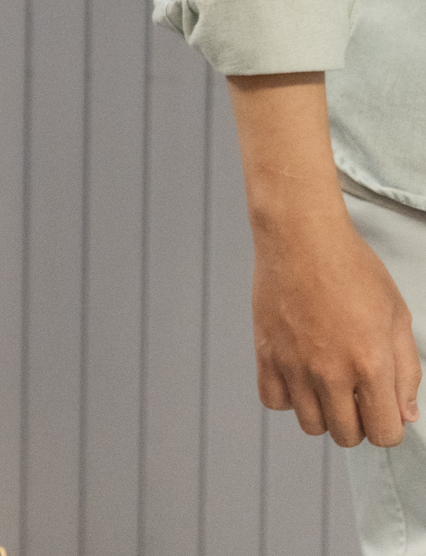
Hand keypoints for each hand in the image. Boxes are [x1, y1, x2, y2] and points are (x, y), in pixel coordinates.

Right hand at [228, 71, 422, 446]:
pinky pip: (274, 401)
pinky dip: (288, 398)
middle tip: (357, 395)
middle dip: (358, 423)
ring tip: (328, 385)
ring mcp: (294, 364)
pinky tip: (299, 376)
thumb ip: (406, 371)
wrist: (301, 237)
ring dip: (324, 413)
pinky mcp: (265, 353)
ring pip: (310, 424)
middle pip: (347, 435)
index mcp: (371, 364)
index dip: (389, 426)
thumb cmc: (353, 268)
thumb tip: (405, 413)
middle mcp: (330, 371)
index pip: (384, 432)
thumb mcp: (398, 316)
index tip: (383, 409)